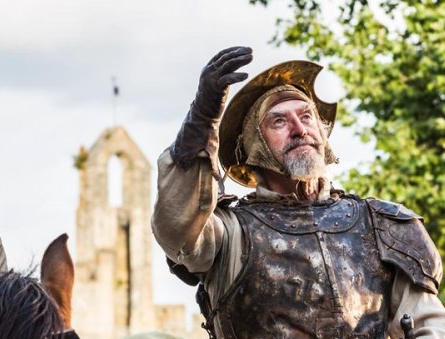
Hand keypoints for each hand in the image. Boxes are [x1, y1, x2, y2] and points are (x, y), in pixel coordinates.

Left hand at [171, 46, 252, 168]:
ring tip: (251, 51)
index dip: (230, 78)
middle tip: (250, 55)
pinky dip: (230, 54)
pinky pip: (220, 60)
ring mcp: (206, 78)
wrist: (194, 126)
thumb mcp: (208, 148)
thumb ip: (212, 162)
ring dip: (235, 54)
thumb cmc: (202, 136)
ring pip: (221, 60)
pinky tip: (242, 51)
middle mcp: (205, 86)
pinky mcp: (211, 76)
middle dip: (235, 59)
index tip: (244, 75)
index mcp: (208, 100)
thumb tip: (218, 181)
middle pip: (220, 66)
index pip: (218, 83)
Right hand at [193, 46, 253, 119]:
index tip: (245, 49)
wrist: (202, 113)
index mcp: (208, 68)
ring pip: (227, 65)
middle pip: (225, 57)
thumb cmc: (212, 98)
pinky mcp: (215, 88)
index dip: (234, 50)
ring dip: (240, 60)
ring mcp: (211, 79)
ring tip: (251, 57)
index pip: (222, 54)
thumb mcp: (217, 81)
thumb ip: (224, 72)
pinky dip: (237, 76)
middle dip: (239, 53)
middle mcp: (209, 71)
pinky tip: (246, 75)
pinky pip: (228, 79)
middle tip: (251, 51)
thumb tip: (237, 64)